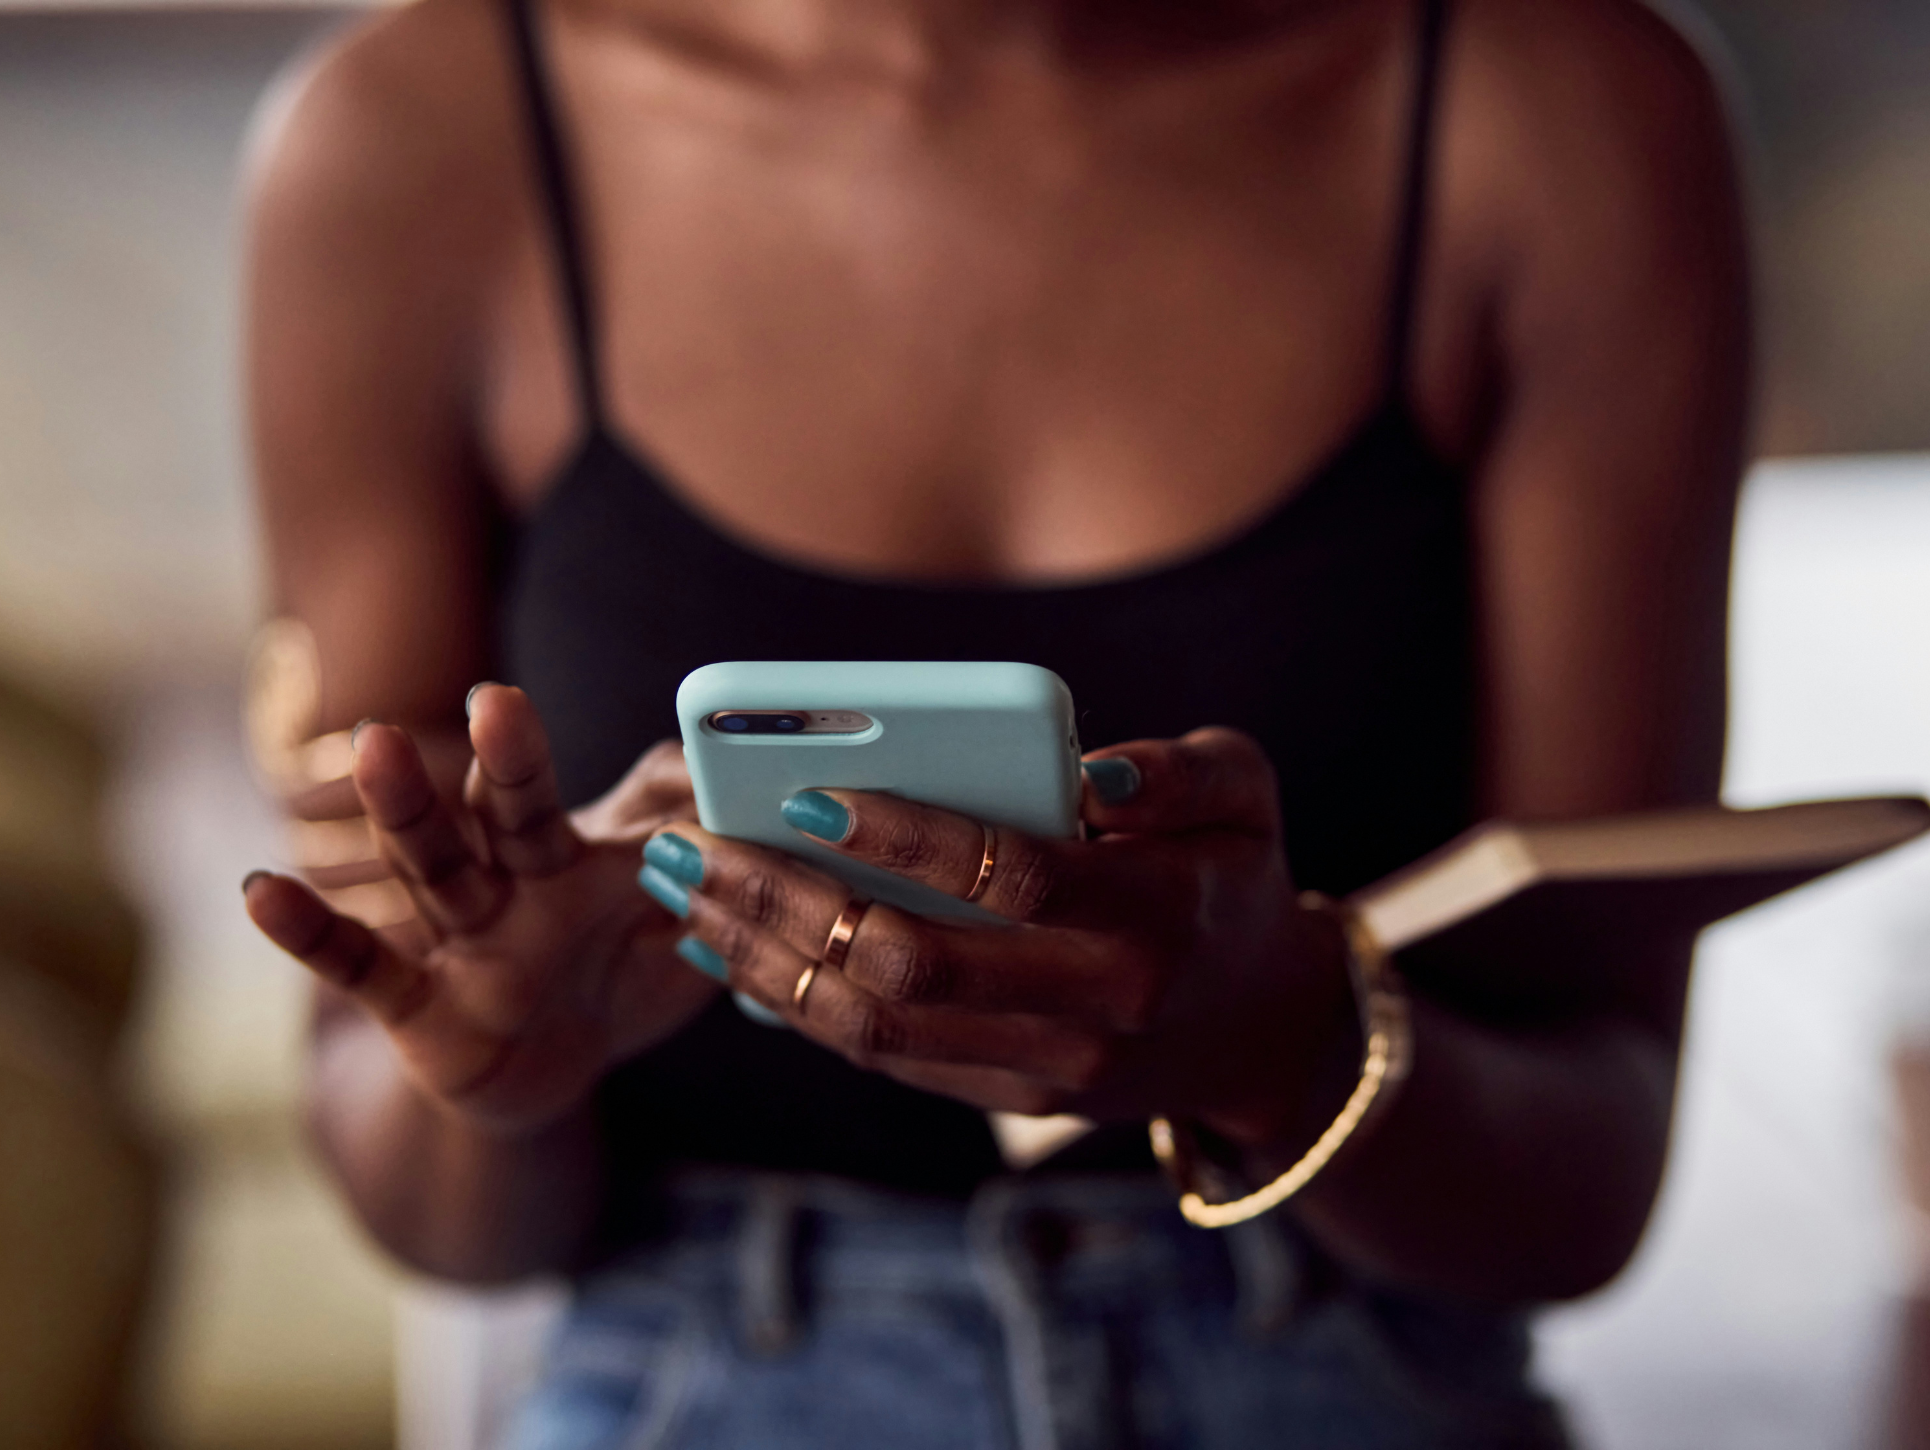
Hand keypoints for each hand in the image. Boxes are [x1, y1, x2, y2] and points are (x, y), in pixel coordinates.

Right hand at [244, 685, 719, 1132]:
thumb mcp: (679, 938)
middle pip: (509, 816)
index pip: (613, 807)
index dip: (654, 787)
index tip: (690, 749)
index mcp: (585, 861)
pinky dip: (311, 933)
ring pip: (434, 868)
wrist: (546, 1067)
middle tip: (500, 699)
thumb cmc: (619, 978)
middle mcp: (516, 884)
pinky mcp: (415, 1003)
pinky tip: (260, 891)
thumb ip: (716, 885)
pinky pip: (360, 965)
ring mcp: (460, 938)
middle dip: (509, 764)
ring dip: (408, 812)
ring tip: (380, 745)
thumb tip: (765, 825)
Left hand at [643, 727, 1357, 1148]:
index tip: (805, 792)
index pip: (1012, 879)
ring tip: (686, 894)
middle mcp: (1097, 1010)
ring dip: (766, 962)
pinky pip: (885, 1058)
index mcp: (1156, 920)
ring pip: (878, 1029)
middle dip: (788, 904)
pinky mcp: (1009, 1099)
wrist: (1258, 1029)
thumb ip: (1181, 770)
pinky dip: (798, 1005)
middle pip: (913, 967)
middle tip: (697, 844)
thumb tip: (1088, 775)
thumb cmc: (1231, 876)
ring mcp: (1047, 1071)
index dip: (906, 839)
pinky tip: (734, 948)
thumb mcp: (1248, 795)